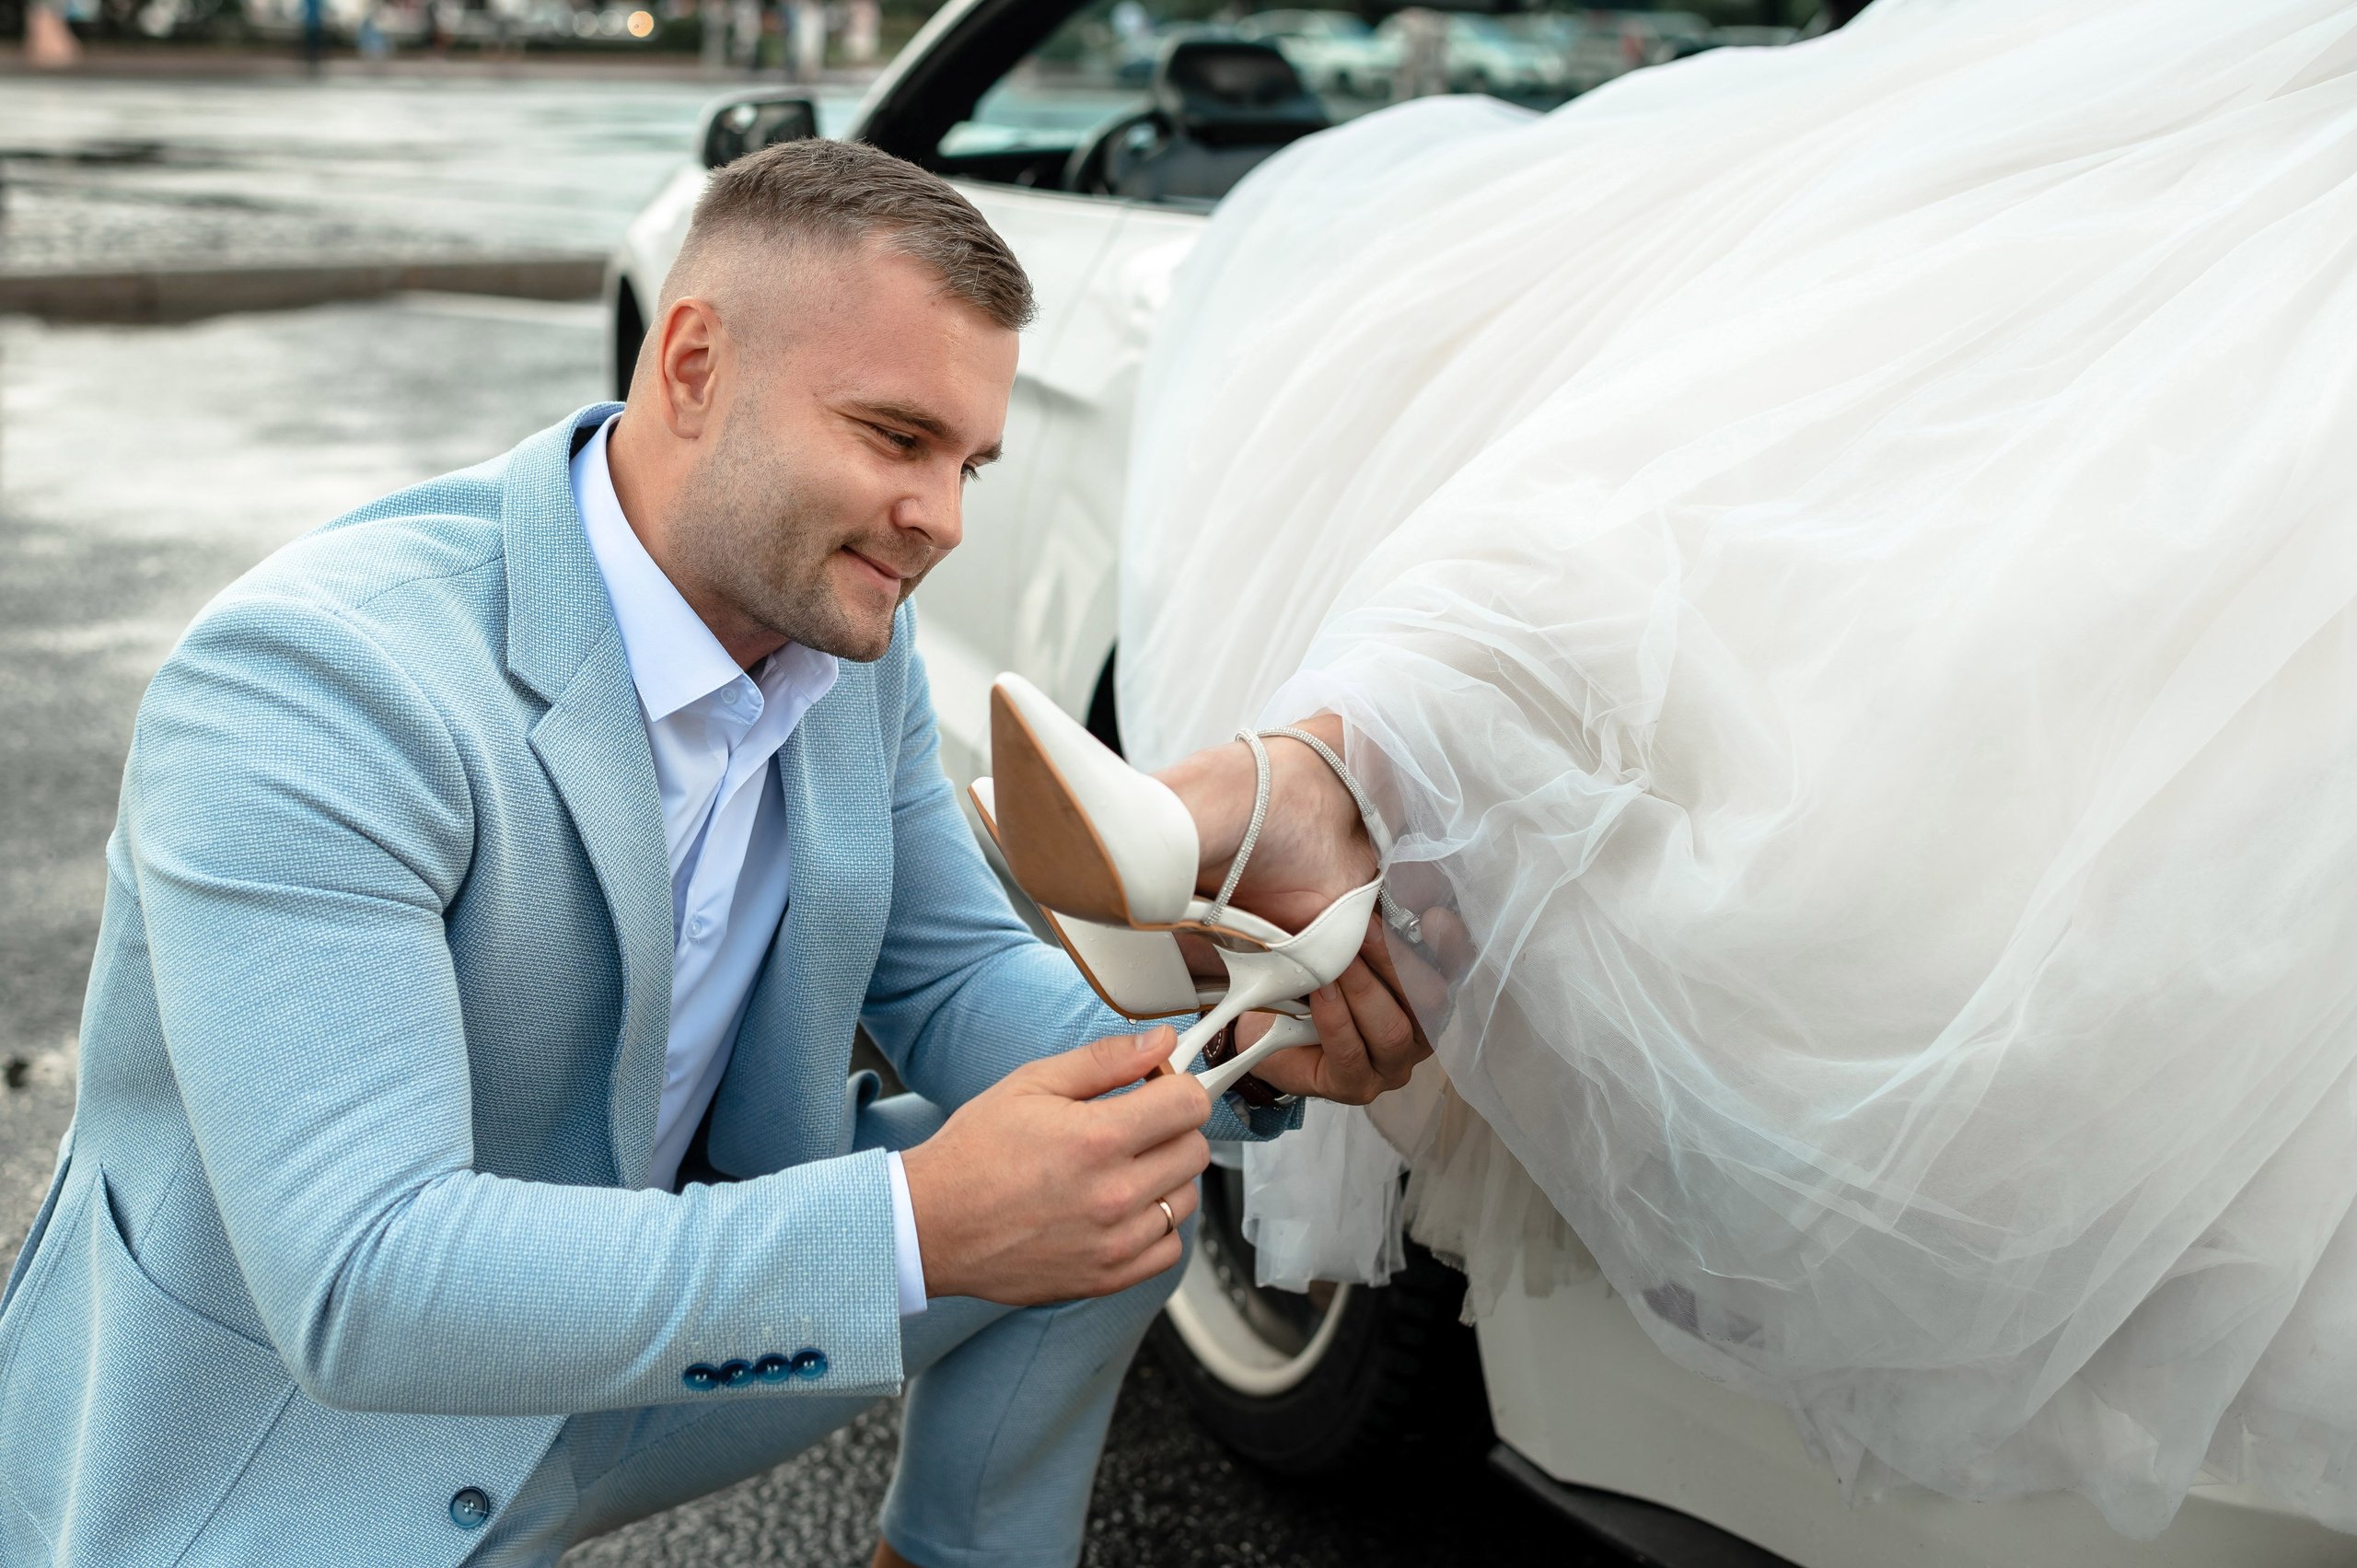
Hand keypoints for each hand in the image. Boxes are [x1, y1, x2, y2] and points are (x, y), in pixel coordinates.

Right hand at [900, 1026, 1208, 1304]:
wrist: (931, 1224)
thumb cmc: (974, 1153)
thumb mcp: (1031, 1084)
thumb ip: (1105, 1060)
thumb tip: (1163, 1041)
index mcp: (1097, 1138)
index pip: (1189, 1104)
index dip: (1176, 1086)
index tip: (1157, 1088)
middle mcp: (1113, 1195)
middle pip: (1194, 1150)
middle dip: (1171, 1128)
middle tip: (1134, 1125)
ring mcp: (1113, 1242)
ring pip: (1187, 1199)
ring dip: (1166, 1177)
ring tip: (1122, 1167)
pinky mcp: (1106, 1277)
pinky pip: (1169, 1247)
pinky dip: (1156, 1226)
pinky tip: (1122, 1208)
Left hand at [1248, 910, 1440, 1104]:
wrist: (1263, 1018)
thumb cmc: (1314, 974)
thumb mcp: (1345, 938)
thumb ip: (1371, 916)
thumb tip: (1383, 882)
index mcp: (1429, 992)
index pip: (1456, 967)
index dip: (1451, 943)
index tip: (1431, 915)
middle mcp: (1422, 1033)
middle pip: (1429, 1000)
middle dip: (1395, 961)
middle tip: (1365, 928)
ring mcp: (1393, 1065)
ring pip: (1393, 1029)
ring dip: (1364, 989)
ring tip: (1338, 961)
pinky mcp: (1357, 1087)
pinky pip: (1351, 1052)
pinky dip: (1336, 1018)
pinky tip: (1320, 991)